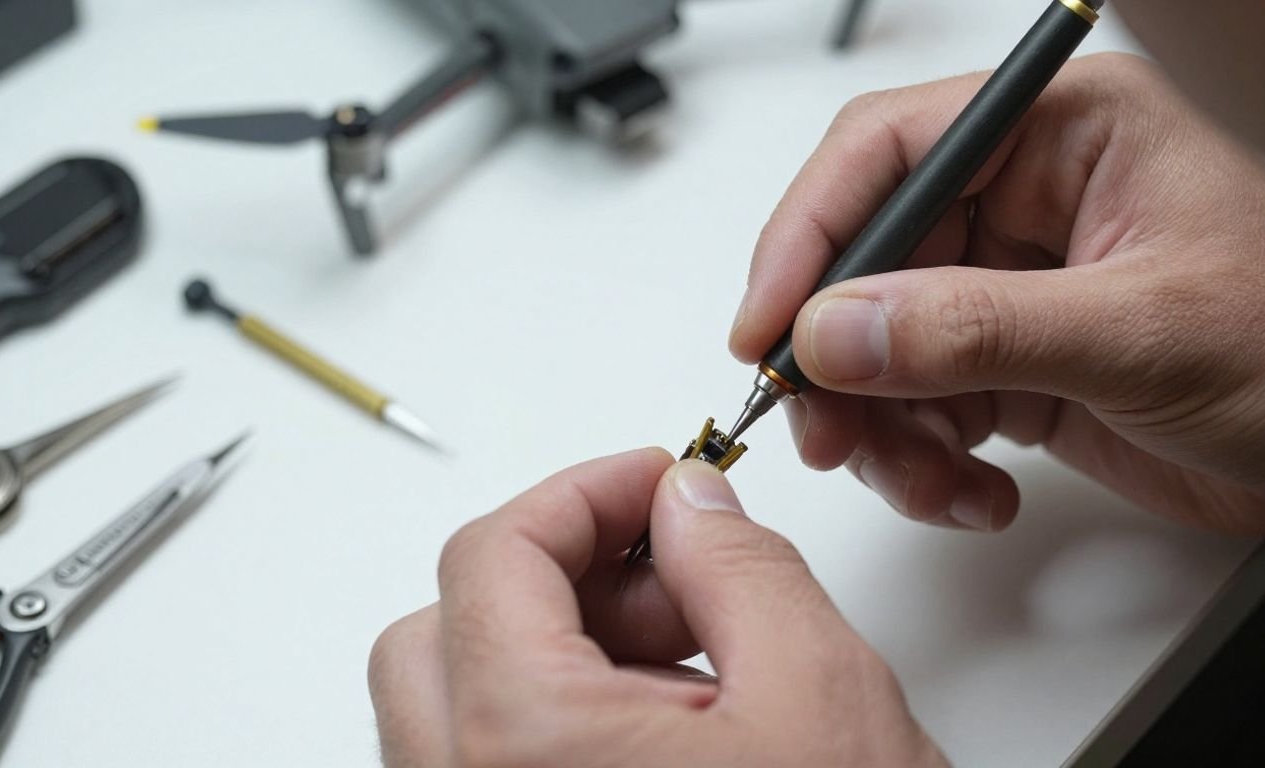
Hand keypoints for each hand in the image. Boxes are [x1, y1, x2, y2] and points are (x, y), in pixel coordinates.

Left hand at [369, 450, 946, 766]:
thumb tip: (689, 505)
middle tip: (664, 572)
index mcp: (523, 749)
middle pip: (445, 628)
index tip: (653, 483)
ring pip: (461, 704)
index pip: (491, 556)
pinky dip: (559, 724)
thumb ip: (740, 567)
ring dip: (560, 651)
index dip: (580, 493)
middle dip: (557, 575)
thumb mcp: (819, 695)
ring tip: (689, 667)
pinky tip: (667, 736)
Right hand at [730, 52, 1264, 533]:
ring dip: (881, 430)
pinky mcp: (1005, 362)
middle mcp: (1022, 201)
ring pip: (875, 348)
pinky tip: (975, 492)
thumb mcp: (1139, 334)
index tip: (767, 328)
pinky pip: (914, 406)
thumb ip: (975, 328)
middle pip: (863, 262)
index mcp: (1061, 136)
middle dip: (837, 361)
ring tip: (929, 483)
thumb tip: (834, 332)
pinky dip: (923, 462)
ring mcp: (1007, 286)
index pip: (886, 154)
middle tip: (828, 434)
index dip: (808, 237)